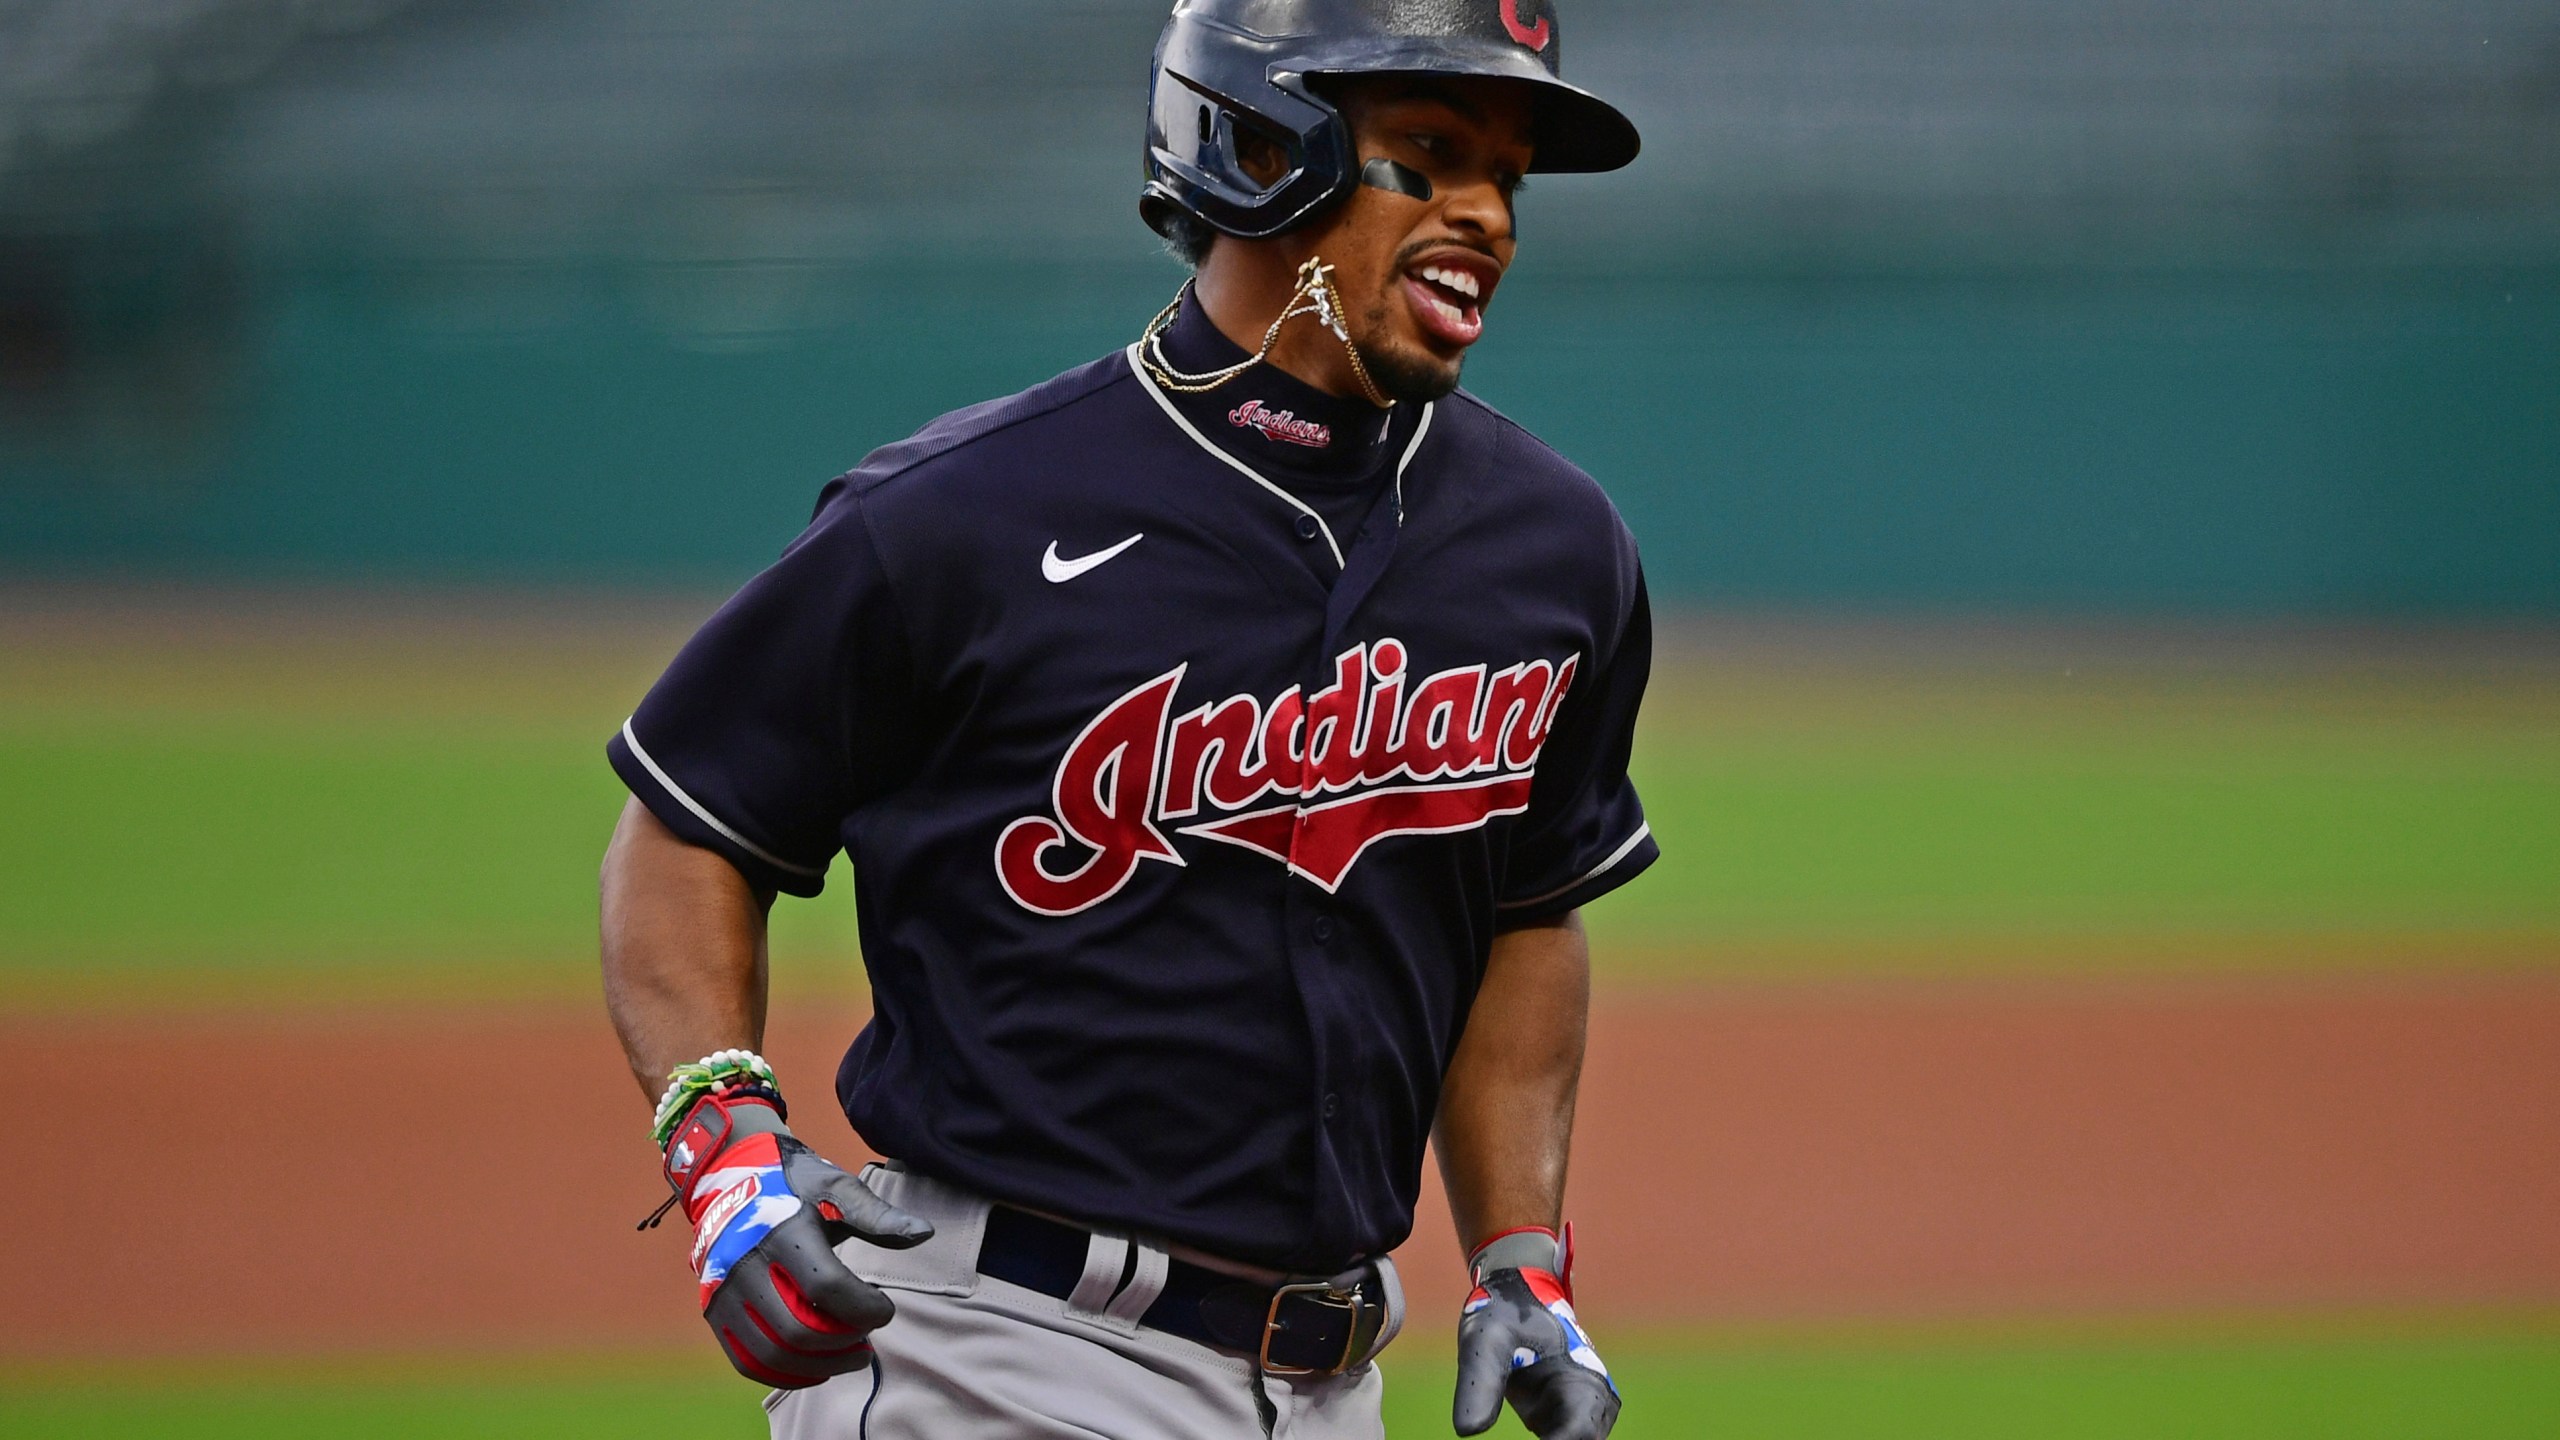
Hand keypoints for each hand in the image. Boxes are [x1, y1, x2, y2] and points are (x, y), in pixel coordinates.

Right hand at [662, 1089, 933, 1387]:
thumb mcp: (835, 1186)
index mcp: (780, 1229)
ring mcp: (723, 1291)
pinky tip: (817, 1364)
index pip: (827, 1287)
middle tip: (868, 1337)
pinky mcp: (713, 1311)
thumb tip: (925, 1234)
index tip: (886, 1308)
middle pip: (799, 1330)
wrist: (728, 1176)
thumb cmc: (793, 1183)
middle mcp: (744, 1264)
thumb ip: (877, 1215)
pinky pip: (748, 1360)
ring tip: (850, 1354)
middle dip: (845, 1342)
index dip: (865, 1308)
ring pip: (774, 1353)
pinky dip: (786, 1373)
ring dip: (820, 1365)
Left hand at [1453, 1231, 1617, 1439]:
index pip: (1580, 1433)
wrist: (1515, 1296)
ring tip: (1507, 1436)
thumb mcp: (1485, 1341)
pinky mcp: (1562, 1420)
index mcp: (1581, 1380)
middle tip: (1509, 1439)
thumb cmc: (1505, 1311)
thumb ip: (1480, 1382)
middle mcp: (1589, 1401)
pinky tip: (1500, 1427)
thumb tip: (1467, 1431)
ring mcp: (1578, 1412)